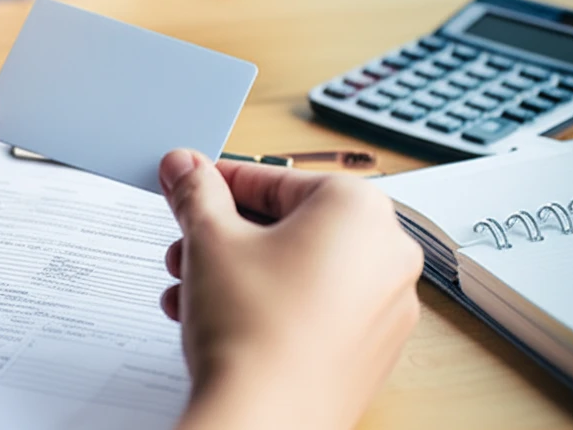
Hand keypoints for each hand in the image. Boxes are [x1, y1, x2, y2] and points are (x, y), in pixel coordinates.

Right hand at [159, 150, 422, 429]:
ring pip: (296, 269)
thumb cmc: (252, 332)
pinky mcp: (369, 351)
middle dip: (224, 236)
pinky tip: (218, 318)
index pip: (274, 178)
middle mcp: (387, 255)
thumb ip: (196, 193)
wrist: (263, 424)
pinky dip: (267, 304)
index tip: (189, 186)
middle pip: (287, 225)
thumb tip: (186, 168)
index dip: (218, 183)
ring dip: (235, 272)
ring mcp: (385, 308)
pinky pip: (313, 308)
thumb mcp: (209, 239)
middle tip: (186, 243)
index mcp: (359, 210)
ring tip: (190, 288)